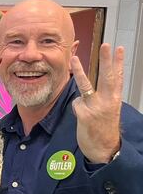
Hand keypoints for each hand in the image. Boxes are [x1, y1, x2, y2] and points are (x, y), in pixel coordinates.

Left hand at [70, 44, 122, 163]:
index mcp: (114, 99)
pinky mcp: (85, 115)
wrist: (104, 149)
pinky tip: (81, 115)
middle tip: (105, 45)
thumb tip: (94, 88)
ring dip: (79, 71)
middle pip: (107, 76)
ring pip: (86, 85)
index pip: (118, 77)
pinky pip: (76, 104)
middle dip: (106, 60)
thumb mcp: (109, 110)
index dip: (118, 62)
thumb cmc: (104, 129)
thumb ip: (104, 97)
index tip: (119, 48)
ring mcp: (96, 107)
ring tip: (74, 58)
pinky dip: (76, 107)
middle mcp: (108, 101)